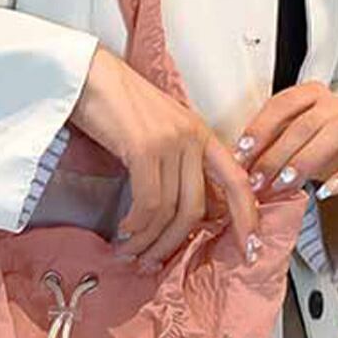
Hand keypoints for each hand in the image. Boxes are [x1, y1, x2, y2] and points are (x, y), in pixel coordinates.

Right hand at [69, 44, 260, 267]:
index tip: (250, 247)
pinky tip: (124, 230)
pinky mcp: (144, 148)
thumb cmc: (116, 104)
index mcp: (201, 134)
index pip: (237, 181)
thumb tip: (183, 208)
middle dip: (174, 244)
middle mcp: (192, 138)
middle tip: (153, 262)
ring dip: (148, 240)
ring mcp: (170, 142)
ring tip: (130, 251)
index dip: (246, 217)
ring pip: (170, 211)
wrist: (88, 75)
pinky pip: (148, 202)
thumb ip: (177, 162)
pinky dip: (136, 225)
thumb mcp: (159, 131)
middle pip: (197, 208)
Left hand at [231, 81, 337, 200]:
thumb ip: (267, 147)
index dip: (260, 129)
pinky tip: (326, 192)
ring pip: (333, 133)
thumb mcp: (289, 140)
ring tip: (286, 184)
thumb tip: (237, 168)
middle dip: (277, 154)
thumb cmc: (316, 146)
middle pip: (304, 123)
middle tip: (259, 181)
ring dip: (305, 161)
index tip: (242, 154)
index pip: (281, 105)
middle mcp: (336, 103)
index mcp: (309, 94)